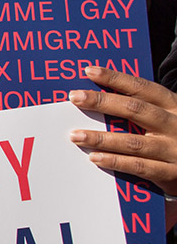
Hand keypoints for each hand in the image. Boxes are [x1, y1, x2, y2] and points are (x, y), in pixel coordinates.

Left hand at [68, 65, 176, 227]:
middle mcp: (175, 124)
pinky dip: (115, 161)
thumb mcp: (166, 117)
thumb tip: (98, 96)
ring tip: (76, 135)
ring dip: (101, 138)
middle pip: (135, 109)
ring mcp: (173, 149)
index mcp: (173, 106)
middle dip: (102, 102)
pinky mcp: (170, 172)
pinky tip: (95, 157)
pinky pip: (139, 166)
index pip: (142, 87)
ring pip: (133, 141)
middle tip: (75, 97)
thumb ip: (141, 108)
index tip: (90, 71)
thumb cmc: (175, 137)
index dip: (116, 78)